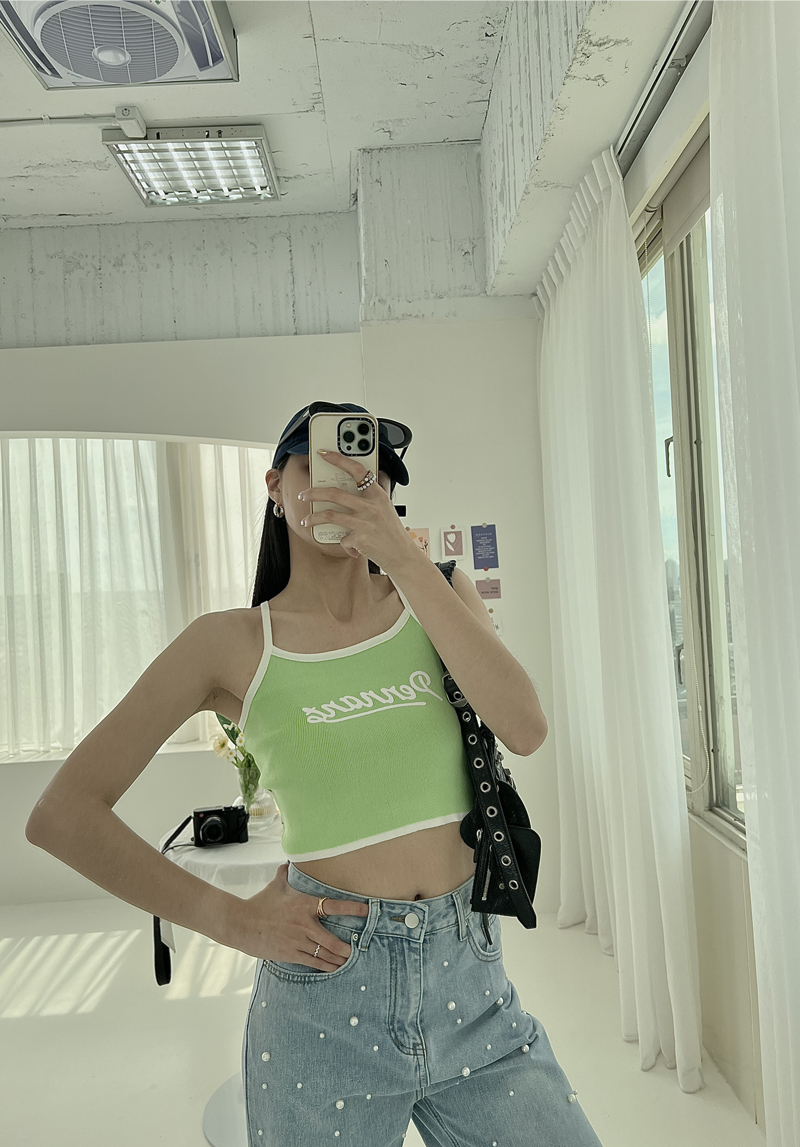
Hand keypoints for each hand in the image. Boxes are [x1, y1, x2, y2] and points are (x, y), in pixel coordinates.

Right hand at [234, 861, 368, 970]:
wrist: (241, 923)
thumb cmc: (260, 903)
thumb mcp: (275, 886)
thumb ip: (285, 874)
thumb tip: (289, 862)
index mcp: (304, 905)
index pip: (334, 906)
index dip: (352, 909)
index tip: (367, 910)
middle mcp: (304, 924)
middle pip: (333, 940)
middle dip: (347, 948)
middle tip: (358, 950)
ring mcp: (298, 940)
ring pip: (324, 953)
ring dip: (338, 959)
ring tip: (349, 962)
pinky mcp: (290, 953)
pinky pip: (312, 962)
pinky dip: (324, 966)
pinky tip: (333, 969)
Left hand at [298, 449, 420, 573]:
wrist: (402, 555)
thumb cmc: (392, 533)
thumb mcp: (385, 509)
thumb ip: (370, 499)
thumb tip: (349, 491)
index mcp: (377, 495)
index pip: (356, 470)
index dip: (338, 459)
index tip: (324, 454)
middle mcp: (370, 506)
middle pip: (334, 494)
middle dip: (313, 493)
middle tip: (304, 494)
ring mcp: (364, 522)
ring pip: (330, 515)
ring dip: (313, 518)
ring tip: (306, 521)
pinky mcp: (359, 539)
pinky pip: (342, 539)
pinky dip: (344, 544)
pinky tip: (351, 547)